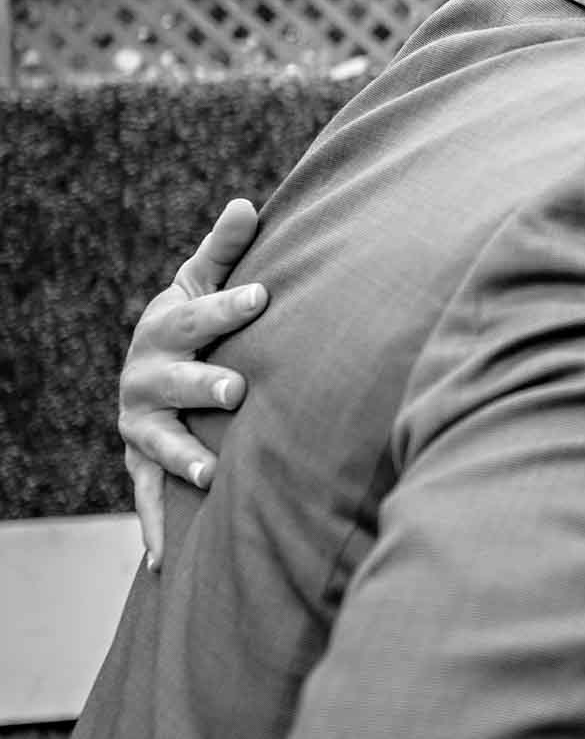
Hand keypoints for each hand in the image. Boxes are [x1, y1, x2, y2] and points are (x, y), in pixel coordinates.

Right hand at [120, 198, 267, 567]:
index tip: (266, 294)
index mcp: (166, 329)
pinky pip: (145, 497)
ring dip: (181, 456)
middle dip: (204, 384)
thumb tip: (248, 201)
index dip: (231, 305)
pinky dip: (152, 527)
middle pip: (176, 380)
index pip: (200, 314)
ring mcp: (140, 424)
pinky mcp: (140, 463)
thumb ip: (225, 249)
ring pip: (158, 441)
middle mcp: (146, 378)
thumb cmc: (193, 322)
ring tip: (209, 471)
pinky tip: (165, 561)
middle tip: (238, 389)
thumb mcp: (201, 282)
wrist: (149, 369)